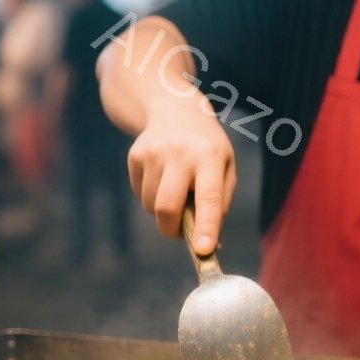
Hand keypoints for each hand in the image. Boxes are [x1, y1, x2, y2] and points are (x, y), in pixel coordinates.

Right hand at [127, 105, 235, 253]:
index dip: (206, 226)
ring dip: (162, 210)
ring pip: (151, 205)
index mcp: (210, 156)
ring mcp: (153, 152)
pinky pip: (140, 194)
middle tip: (180, 232)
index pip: (208, 197)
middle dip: (171, 229)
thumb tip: (207, 245)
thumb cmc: (207, 149)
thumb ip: (219, 204)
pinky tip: (161, 175)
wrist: (174, 110)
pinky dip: (151, 195)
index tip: (203, 250)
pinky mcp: (135, 155)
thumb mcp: (225, 167)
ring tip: (175, 187)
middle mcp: (180, 152)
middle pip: (167, 207)